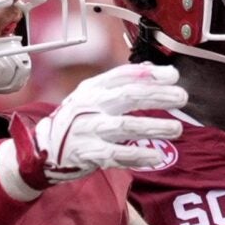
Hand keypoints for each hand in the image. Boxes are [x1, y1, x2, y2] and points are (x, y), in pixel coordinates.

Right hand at [6, 63, 188, 185]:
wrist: (42, 149)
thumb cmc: (75, 120)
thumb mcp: (91, 95)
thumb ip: (119, 83)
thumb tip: (150, 68)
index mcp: (93, 89)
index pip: (123, 75)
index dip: (149, 74)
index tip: (173, 75)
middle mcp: (90, 106)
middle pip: (128, 96)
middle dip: (157, 95)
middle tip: (181, 97)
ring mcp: (88, 130)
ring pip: (125, 126)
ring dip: (153, 126)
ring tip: (176, 129)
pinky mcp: (88, 153)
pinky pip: (117, 154)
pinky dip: (137, 156)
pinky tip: (156, 156)